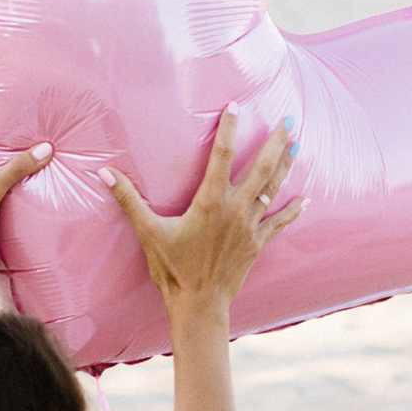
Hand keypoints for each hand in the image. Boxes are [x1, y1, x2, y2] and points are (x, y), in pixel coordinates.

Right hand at [109, 109, 298, 313]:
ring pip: (273, 189)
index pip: (222, 156)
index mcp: (210, 202)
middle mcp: (235, 210)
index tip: (236, 106)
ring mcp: (250, 227)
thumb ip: (128, 200)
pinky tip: (307, 199)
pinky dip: (294, 210)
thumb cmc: (172, 269)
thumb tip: (104, 174)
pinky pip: (280, 223)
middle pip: (261, 168)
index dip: (228, 129)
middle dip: (276, 142)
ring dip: (287, 165)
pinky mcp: (258, 244)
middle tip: (290, 119)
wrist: (198, 304)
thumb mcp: (148, 232)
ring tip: (298, 143)